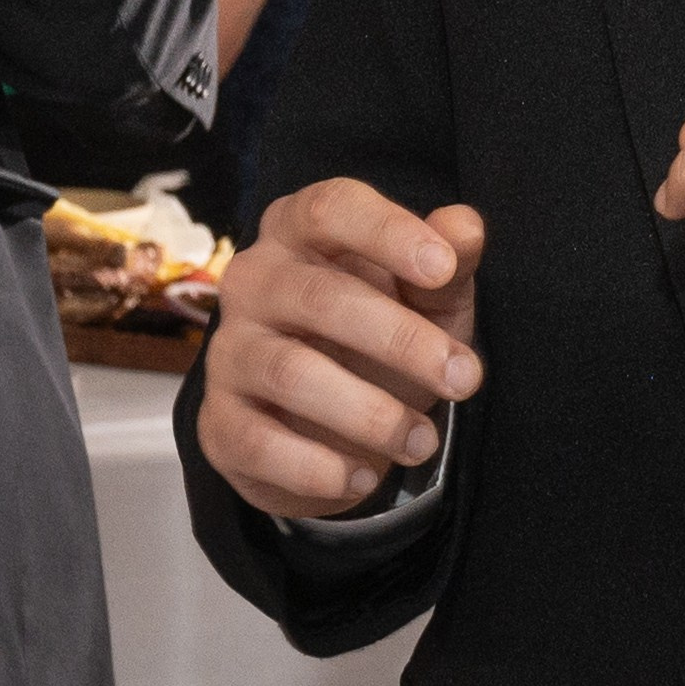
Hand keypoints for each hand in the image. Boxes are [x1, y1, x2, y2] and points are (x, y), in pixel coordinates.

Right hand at [197, 178, 485, 520]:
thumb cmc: (383, 332)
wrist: (327, 424)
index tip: (444, 269)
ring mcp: (228, 351)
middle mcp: (253, 281)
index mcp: (300, 230)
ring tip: (424, 441)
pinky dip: (317, 467)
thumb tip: (466, 228)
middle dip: (402, 340)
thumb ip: (451, 258)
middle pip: (320, 297)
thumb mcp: (429, 294)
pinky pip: (258, 442)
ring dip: (370, 413)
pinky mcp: (218, 422)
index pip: (331, 208)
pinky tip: (363, 476)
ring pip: (292, 373)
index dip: (387, 232)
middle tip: (466, 379)